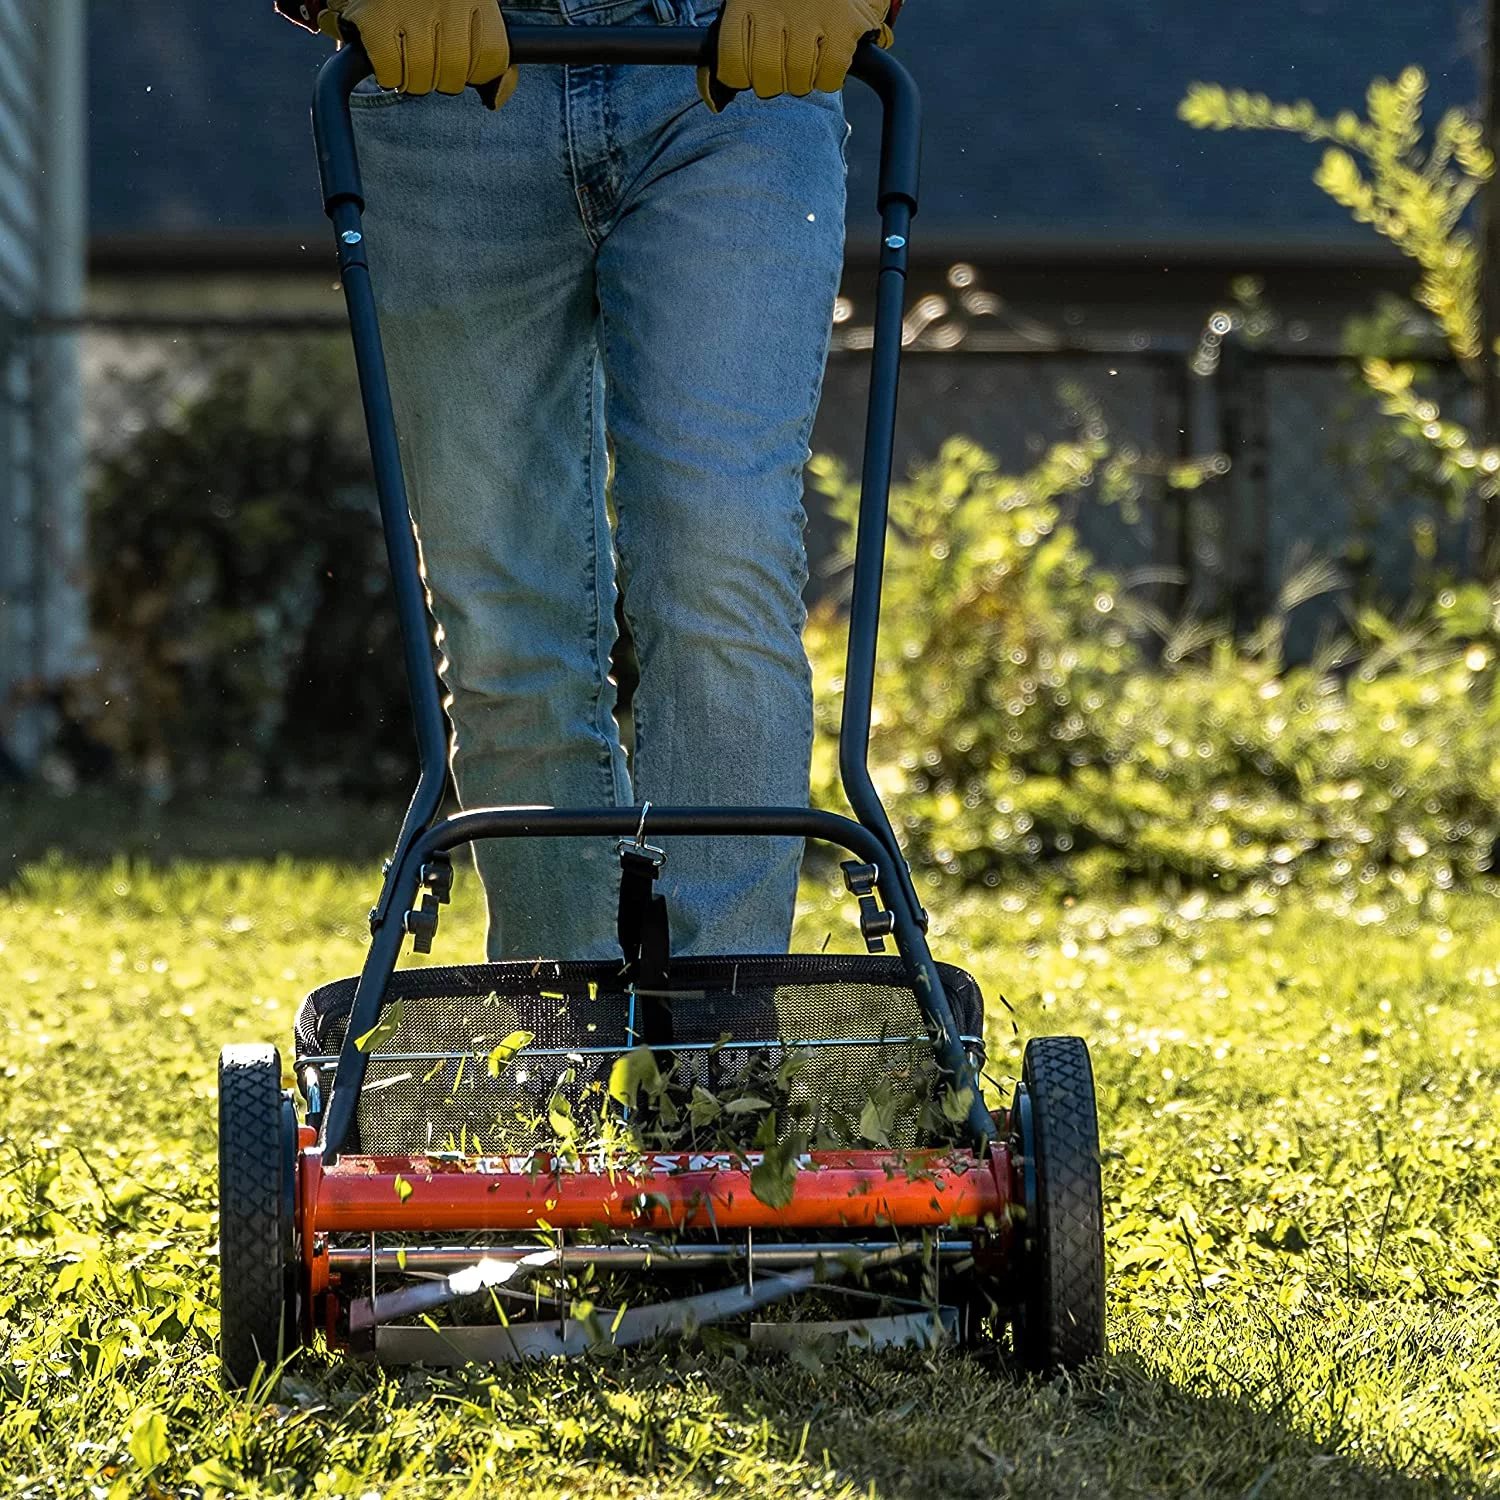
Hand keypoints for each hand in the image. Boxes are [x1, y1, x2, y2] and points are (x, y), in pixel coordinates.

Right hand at [322, 0, 517, 108]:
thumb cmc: (427, 6)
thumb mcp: (467, 17)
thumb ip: (490, 55)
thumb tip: (494, 99)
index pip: (493, 56)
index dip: (478, 71)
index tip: (464, 62)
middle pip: (456, 71)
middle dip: (444, 77)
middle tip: (431, 61)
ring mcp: (410, 8)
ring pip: (423, 77)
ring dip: (415, 80)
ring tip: (408, 59)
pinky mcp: (376, 19)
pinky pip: (391, 73)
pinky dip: (389, 76)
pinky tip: (388, 58)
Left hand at [697, 0, 893, 112]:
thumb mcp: (754, 4)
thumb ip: (735, 45)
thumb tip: (713, 101)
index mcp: (746, 0)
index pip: (731, 61)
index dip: (741, 76)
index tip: (750, 70)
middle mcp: (775, 5)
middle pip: (765, 77)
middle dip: (774, 81)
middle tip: (784, 65)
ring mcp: (811, 15)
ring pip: (797, 80)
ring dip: (803, 79)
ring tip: (809, 58)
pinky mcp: (843, 25)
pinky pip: (829, 78)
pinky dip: (829, 78)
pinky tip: (830, 56)